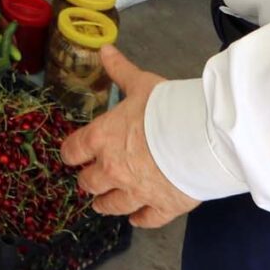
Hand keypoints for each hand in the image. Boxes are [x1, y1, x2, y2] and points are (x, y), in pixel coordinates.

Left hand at [62, 50, 199, 227]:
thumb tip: (104, 49)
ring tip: (102, 204)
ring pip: (112, 206)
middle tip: (91, 179)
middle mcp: (112, 170)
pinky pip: (146, 220)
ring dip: (105, 205)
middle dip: (88, 181)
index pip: (73, 150)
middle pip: (89, 183)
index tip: (71, 156)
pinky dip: (140, 220)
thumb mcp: (141, 83)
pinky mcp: (161, 208)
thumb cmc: (166, 108)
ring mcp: (136, 192)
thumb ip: (120, 70)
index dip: (70, 153)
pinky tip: (137, 219)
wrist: (199, 138)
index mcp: (102, 138)